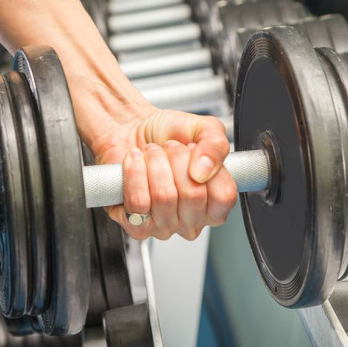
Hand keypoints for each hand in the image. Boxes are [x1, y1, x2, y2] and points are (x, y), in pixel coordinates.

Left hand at [64, 60, 237, 240]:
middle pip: (193, 201)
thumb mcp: (202, 127)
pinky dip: (133, 175)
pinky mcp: (131, 219)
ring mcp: (159, 221)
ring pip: (164, 201)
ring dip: (154, 167)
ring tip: (150, 156)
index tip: (194, 156)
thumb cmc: (162, 130)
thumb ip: (219, 144)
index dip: (209, 176)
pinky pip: (137, 205)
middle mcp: (187, 215)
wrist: (125, 125)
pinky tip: (132, 164)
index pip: (222, 203)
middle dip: (177, 164)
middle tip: (168, 151)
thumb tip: (207, 170)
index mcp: (210, 199)